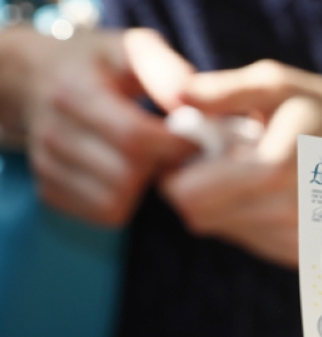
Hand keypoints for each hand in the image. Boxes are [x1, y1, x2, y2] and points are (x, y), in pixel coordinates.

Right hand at [14, 28, 195, 225]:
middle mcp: (54, 132)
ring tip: (151, 163)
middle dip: (162, 169)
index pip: (134, 138)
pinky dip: (125, 202)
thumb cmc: (97, 64)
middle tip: (177, 155)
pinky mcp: (49, 190)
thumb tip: (193, 107)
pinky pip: (102, 214)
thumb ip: (165, 72)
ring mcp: (47, 165)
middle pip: (126, 176)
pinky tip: (130, 176)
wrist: (36, 79)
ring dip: (143, 189)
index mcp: (75, 92)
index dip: (176, 145)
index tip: (197, 139)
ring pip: (115, 203)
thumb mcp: (131, 48)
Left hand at [159, 61, 321, 266]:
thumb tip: (178, 98)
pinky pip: (256, 244)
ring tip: (262, 175)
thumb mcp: (278, 86)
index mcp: (275, 169)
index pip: (189, 198)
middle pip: (203, 219)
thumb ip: (224, 91)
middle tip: (227, 161)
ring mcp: (301, 240)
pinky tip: (277, 195)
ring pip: (229, 232)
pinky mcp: (309, 257)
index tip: (193, 154)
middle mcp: (289, 213)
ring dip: (230, 206)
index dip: (178, 175)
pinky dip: (254, 221)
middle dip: (201, 189)